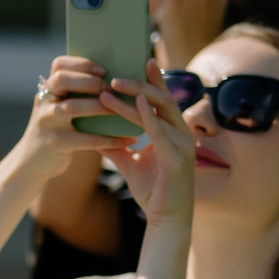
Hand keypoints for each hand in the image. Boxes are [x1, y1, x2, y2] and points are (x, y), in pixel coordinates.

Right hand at [21, 55, 134, 174]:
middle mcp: (44, 103)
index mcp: (48, 91)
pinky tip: (127, 139)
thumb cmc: (56, 131)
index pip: (59, 65)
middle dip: (90, 81)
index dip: (82, 64)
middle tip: (110, 88)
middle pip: (62, 80)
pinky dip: (109, 139)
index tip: (103, 70)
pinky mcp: (56, 143)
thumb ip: (75, 94)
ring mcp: (47, 122)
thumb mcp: (57, 109)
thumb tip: (116, 82)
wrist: (32, 162)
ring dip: (100, 106)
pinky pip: (86, 139)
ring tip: (119, 110)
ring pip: (72, 107)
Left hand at [98, 72, 196, 227]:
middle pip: (161, 99)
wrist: (166, 217)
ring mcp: (182, 144)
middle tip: (115, 75)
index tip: (143, 60)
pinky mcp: (178, 158)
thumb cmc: (153, 189)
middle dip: (140, 84)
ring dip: (137, 97)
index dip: (154, 80)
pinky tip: (138, 105)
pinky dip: (150, 117)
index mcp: (171, 132)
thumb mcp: (129, 163)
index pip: (162, 100)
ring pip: (160, 112)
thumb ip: (116, 147)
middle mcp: (181, 133)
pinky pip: (162, 132)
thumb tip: (97, 135)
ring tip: (114, 87)